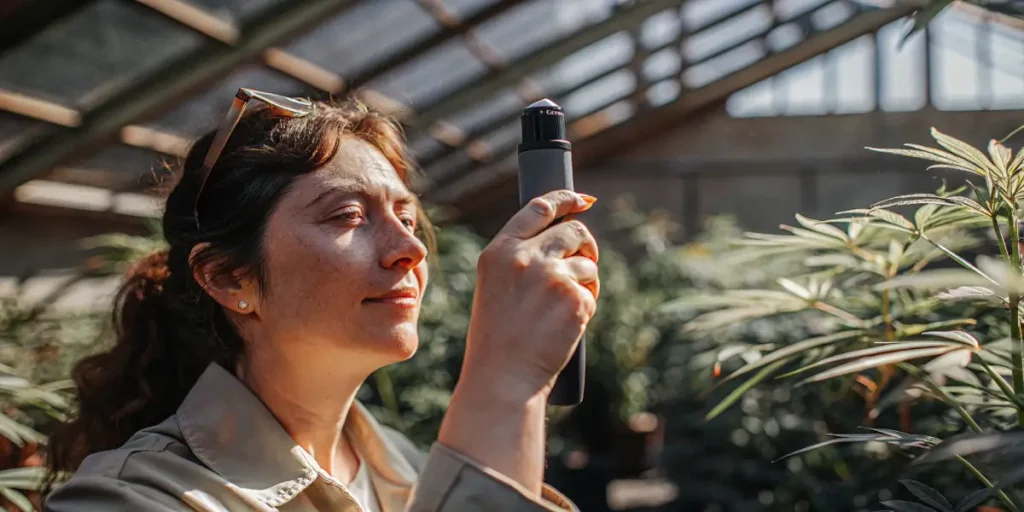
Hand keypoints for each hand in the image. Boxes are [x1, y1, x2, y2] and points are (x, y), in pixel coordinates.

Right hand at [461, 189, 599, 400]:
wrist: (503, 377)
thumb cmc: (497, 339)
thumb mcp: (496, 287)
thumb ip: (521, 259)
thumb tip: (565, 237)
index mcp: (499, 251)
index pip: (538, 209)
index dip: (565, 200)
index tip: (582, 200)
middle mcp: (525, 257)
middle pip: (573, 230)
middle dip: (585, 245)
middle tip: (585, 263)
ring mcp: (552, 276)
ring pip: (587, 262)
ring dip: (586, 280)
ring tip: (564, 309)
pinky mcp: (575, 298)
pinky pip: (591, 292)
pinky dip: (586, 306)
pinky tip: (567, 326)